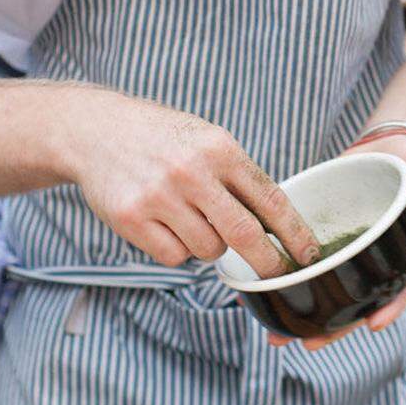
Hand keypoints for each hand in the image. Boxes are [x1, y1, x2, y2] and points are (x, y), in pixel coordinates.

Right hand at [59, 87, 319, 275]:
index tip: (309, 255)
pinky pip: (173, 257)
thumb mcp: (207, 140)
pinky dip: (176, 249)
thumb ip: (238, 177)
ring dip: (210, 246)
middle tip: (277, 275)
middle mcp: (191, 171)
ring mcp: (159, 196)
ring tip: (190, 218)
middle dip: (267, 262)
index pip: (270, 199)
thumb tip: (277, 226)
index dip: (295, 233)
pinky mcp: (131, 218)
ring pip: (208, 250)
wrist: (96, 130)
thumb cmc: (163, 138)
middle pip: (244, 235)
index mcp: (220, 148)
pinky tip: (164, 223)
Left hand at [271, 130, 405, 351]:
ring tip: (276, 336)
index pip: (405, 284)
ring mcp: (348, 256)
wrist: (383, 152)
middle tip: (310, 344)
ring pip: (328, 291)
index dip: (391, 305)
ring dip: (304, 315)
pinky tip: (256, 295)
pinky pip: (305, 267)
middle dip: (335, 326)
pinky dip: (283, 283)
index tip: (374, 324)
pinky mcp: (323, 244)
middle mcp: (376, 261)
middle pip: (358, 301)